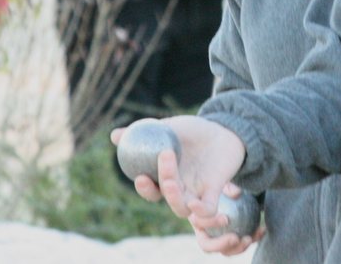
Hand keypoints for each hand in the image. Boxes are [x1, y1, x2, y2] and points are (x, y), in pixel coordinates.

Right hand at [109, 116, 245, 217]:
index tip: (140, 176)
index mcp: (166, 176)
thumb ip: (144, 132)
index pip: (150, 189)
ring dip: (173, 196)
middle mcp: (180, 188)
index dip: (143, 188)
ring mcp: (197, 193)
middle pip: (165, 197)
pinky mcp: (214, 193)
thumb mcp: (168, 127)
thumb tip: (114, 136)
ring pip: (181, 207)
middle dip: (156, 188)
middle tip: (153, 171)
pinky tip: (196, 204)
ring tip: (170, 178)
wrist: (225, 130)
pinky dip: (201, 212)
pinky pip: (207, 211)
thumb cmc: (194, 131)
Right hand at [190, 182, 265, 255]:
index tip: (225, 218)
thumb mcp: (225, 175)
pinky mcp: (235, 237)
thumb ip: (228, 184)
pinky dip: (252, 238)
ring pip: (225, 249)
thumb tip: (236, 193)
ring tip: (249, 238)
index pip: (198, 223)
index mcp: (196, 213)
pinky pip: (241, 243)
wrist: (236, 176)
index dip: (208, 223)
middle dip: (220, 244)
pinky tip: (262, 229)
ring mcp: (219, 236)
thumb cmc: (225, 174)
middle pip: (207, 244)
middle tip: (235, 237)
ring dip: (237, 248)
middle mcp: (205, 229)